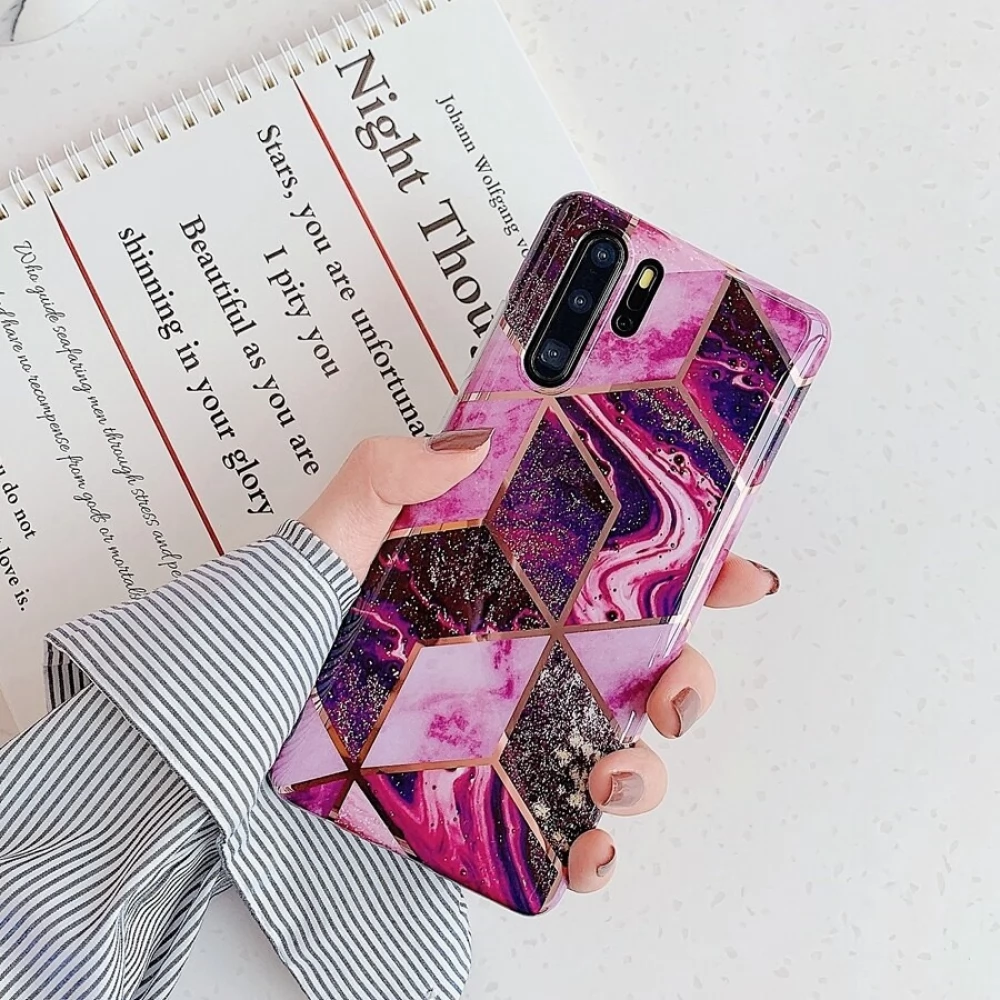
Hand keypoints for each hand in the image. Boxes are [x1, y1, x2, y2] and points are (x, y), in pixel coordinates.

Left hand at [300, 431, 779, 893]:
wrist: (228, 747)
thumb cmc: (281, 636)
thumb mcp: (332, 542)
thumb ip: (388, 476)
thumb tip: (467, 438)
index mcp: (513, 596)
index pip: (622, 574)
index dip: (697, 568)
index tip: (740, 568)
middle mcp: (528, 667)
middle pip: (648, 671)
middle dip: (693, 681)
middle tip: (674, 691)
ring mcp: (516, 740)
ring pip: (626, 758)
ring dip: (648, 775)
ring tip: (611, 777)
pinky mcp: (494, 810)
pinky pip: (569, 840)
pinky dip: (595, 854)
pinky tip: (582, 850)